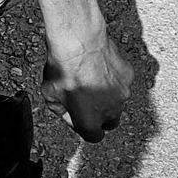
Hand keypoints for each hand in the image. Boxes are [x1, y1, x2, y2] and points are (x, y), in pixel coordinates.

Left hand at [41, 27, 133, 141]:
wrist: (80, 40)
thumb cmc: (63, 65)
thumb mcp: (49, 92)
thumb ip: (59, 108)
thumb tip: (64, 110)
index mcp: (90, 119)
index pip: (93, 136)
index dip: (83, 126)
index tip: (77, 115)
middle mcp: (111, 110)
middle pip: (109, 122)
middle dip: (98, 114)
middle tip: (84, 99)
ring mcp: (123, 93)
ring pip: (116, 101)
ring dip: (106, 95)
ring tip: (89, 78)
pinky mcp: (128, 76)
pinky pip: (121, 82)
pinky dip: (113, 79)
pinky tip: (98, 66)